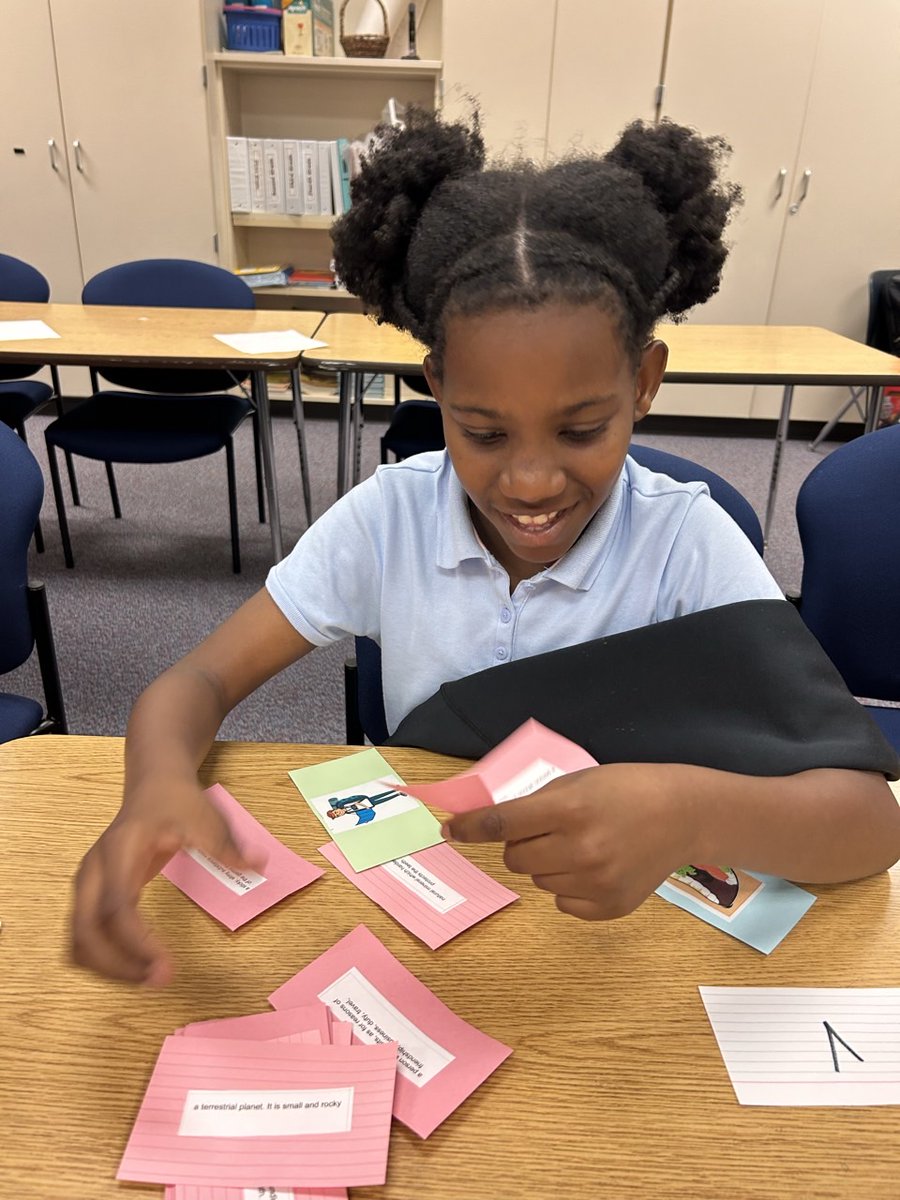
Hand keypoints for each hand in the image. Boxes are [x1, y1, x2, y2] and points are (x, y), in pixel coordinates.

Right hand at [70, 776, 265, 985]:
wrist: (153, 785)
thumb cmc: (176, 801)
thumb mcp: (204, 817)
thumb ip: (225, 844)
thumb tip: (258, 864)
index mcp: (118, 851)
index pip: (116, 907)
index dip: (136, 942)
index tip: (164, 965)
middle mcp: (93, 871)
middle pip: (86, 931)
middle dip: (117, 965)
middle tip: (158, 980)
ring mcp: (86, 884)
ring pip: (78, 940)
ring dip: (107, 968)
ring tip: (149, 978)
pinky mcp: (89, 894)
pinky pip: (83, 937)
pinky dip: (102, 960)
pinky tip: (134, 968)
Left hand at [443, 763, 696, 920]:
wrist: (682, 815)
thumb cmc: (625, 789)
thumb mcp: (577, 782)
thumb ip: (536, 804)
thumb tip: (488, 825)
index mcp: (569, 810)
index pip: (502, 824)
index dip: (470, 827)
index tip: (449, 831)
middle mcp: (580, 849)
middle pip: (515, 858)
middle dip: (522, 844)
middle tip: (550, 830)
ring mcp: (596, 882)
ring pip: (537, 880)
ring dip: (547, 864)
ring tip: (582, 845)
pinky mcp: (609, 906)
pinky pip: (562, 903)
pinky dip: (568, 887)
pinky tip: (595, 867)